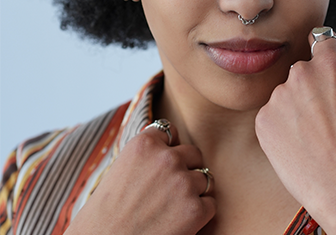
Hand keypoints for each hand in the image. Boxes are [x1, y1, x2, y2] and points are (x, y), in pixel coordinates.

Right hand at [65, 122, 214, 234]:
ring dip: (194, 192)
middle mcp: (166, 158)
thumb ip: (146, 156)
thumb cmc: (104, 216)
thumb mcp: (119, 170)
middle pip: (193, 154)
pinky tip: (181, 223)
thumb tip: (172, 148)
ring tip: (172, 209)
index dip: (169, 148)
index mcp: (144, 144)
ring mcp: (183, 182)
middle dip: (186, 169)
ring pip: (204, 178)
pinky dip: (200, 215)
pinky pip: (210, 204)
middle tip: (169, 191)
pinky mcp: (195, 209)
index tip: (161, 165)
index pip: (171, 131)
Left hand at [255, 30, 335, 233]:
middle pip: (300, 73)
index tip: (321, 68)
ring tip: (311, 139)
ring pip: (284, 96)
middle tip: (322, 120)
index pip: (320, 40)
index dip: (321, 55)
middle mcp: (302, 72)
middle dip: (307, 90)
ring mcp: (279, 95)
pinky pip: (271, 116)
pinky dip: (280, 128)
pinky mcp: (263, 118)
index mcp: (330, 63)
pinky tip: (297, 147)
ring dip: (292, 110)